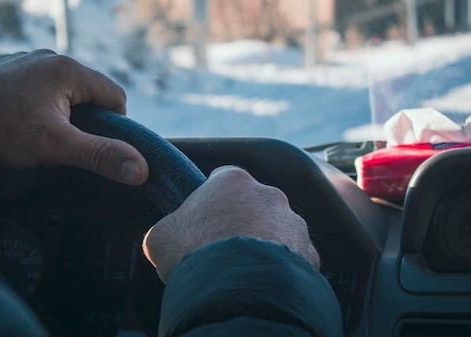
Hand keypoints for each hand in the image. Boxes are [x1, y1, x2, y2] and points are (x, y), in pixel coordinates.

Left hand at [0, 49, 148, 184]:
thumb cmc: (3, 128)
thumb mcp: (56, 145)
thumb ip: (100, 155)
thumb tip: (141, 169)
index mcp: (69, 69)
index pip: (115, 95)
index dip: (114, 125)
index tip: (94, 146)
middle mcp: (49, 57)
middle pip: (88, 92)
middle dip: (83, 120)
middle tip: (63, 144)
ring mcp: (25, 60)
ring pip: (61, 90)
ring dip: (60, 112)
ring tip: (38, 135)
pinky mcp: (6, 67)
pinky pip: (37, 86)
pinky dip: (37, 103)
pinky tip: (18, 121)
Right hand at [142, 166, 319, 282]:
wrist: (236, 290)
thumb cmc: (195, 255)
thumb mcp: (161, 237)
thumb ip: (168, 229)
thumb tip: (166, 237)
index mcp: (232, 181)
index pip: (222, 180)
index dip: (211, 201)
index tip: (205, 221)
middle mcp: (268, 194)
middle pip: (253, 205)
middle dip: (242, 223)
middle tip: (225, 250)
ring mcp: (292, 222)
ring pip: (278, 230)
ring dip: (266, 244)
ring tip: (246, 270)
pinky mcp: (309, 252)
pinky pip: (296, 257)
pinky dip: (284, 267)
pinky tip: (266, 281)